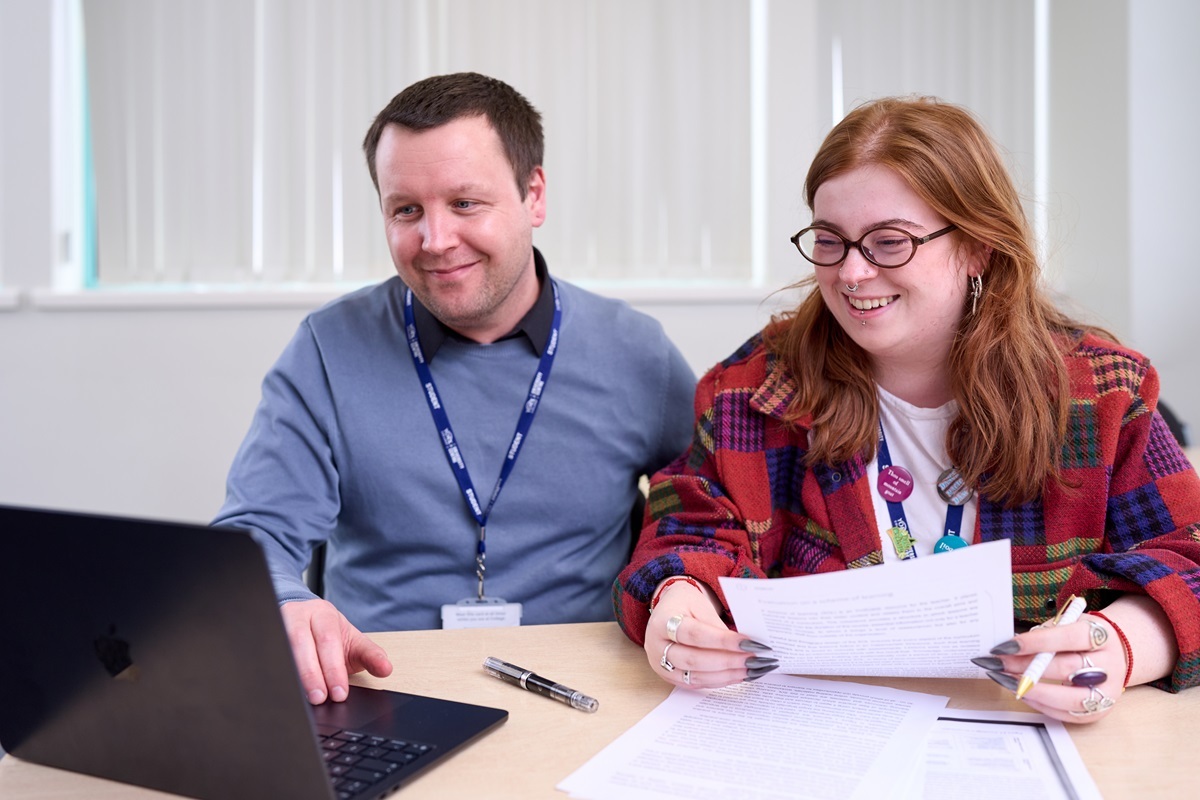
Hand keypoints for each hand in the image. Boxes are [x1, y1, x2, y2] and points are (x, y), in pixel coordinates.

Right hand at [281, 598, 392, 703]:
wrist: (303, 618)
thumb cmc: (329, 634)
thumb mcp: (352, 641)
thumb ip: (370, 656)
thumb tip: (386, 669)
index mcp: (323, 614)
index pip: (328, 640)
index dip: (334, 668)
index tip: (340, 694)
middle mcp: (299, 617)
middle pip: (302, 644)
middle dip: (312, 674)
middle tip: (321, 699)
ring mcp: (279, 625)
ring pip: (283, 649)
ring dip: (295, 676)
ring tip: (306, 697)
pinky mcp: (267, 637)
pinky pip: (270, 657)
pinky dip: (277, 674)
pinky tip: (286, 690)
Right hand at [643, 579, 777, 688]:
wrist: (667, 611)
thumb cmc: (685, 605)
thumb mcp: (699, 605)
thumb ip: (717, 625)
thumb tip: (744, 645)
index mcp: (662, 622)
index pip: (694, 634)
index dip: (722, 641)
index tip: (748, 643)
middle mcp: (656, 646)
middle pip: (693, 659)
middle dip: (727, 661)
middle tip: (754, 659)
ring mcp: (661, 665)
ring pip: (695, 676)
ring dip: (726, 675)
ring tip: (751, 670)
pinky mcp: (669, 677)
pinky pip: (696, 683)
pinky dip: (719, 681)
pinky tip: (737, 675)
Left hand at [981, 613, 1125, 723]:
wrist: (1117, 654)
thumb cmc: (1082, 639)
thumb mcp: (1069, 624)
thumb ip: (1045, 633)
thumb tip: (1010, 646)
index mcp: (1102, 637)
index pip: (1069, 638)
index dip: (1036, 642)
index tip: (1006, 646)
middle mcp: (1109, 665)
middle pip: (1067, 668)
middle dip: (1026, 667)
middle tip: (997, 664)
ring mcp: (1107, 692)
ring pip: (1069, 698)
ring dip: (1032, 691)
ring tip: (1005, 681)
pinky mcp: (1099, 711)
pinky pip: (1068, 714)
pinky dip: (1042, 705)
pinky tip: (1022, 693)